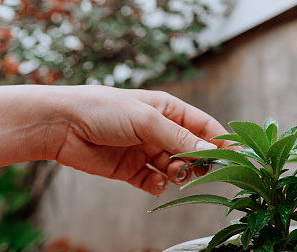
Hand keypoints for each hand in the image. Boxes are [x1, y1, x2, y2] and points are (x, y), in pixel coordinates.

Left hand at [45, 85, 226, 195]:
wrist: (61, 125)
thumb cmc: (103, 109)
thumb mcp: (147, 120)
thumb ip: (180, 138)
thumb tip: (211, 152)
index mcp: (169, 110)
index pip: (204, 126)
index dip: (220, 141)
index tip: (235, 158)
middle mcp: (160, 130)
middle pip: (193, 150)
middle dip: (199, 162)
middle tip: (197, 170)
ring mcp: (146, 150)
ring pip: (176, 168)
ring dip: (179, 174)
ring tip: (172, 174)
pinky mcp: (130, 170)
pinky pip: (154, 182)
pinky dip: (159, 186)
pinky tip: (155, 183)